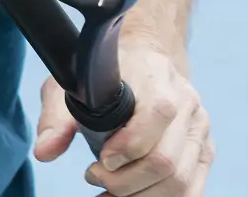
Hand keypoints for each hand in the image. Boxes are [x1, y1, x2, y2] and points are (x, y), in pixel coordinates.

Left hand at [33, 38, 211, 194]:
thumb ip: (56, 117)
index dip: (128, 146)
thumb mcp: (73, 85)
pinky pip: (191, 191)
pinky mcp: (203, 150)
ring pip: (179, 182)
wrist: (144, 63)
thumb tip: (44, 152)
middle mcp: (187, 102)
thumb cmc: (107, 75)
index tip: (101, 158)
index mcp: (158, 77)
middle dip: (124, 182)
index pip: (158, 113)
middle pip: (165, 161)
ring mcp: (199, 129)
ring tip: (109, 190)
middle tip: (95, 175)